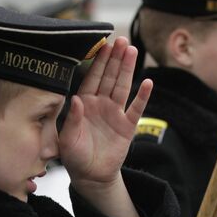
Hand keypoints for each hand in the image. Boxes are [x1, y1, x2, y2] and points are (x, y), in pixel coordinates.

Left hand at [59, 36, 151, 189]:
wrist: (90, 176)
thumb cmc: (74, 157)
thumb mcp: (68, 139)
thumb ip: (73, 119)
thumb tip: (76, 99)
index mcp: (84, 104)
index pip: (92, 78)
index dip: (99, 62)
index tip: (104, 44)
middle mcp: (101, 104)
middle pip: (110, 77)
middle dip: (115, 59)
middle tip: (121, 40)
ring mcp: (115, 114)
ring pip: (123, 87)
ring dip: (128, 69)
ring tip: (132, 51)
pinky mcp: (127, 127)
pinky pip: (136, 109)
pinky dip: (142, 97)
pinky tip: (148, 82)